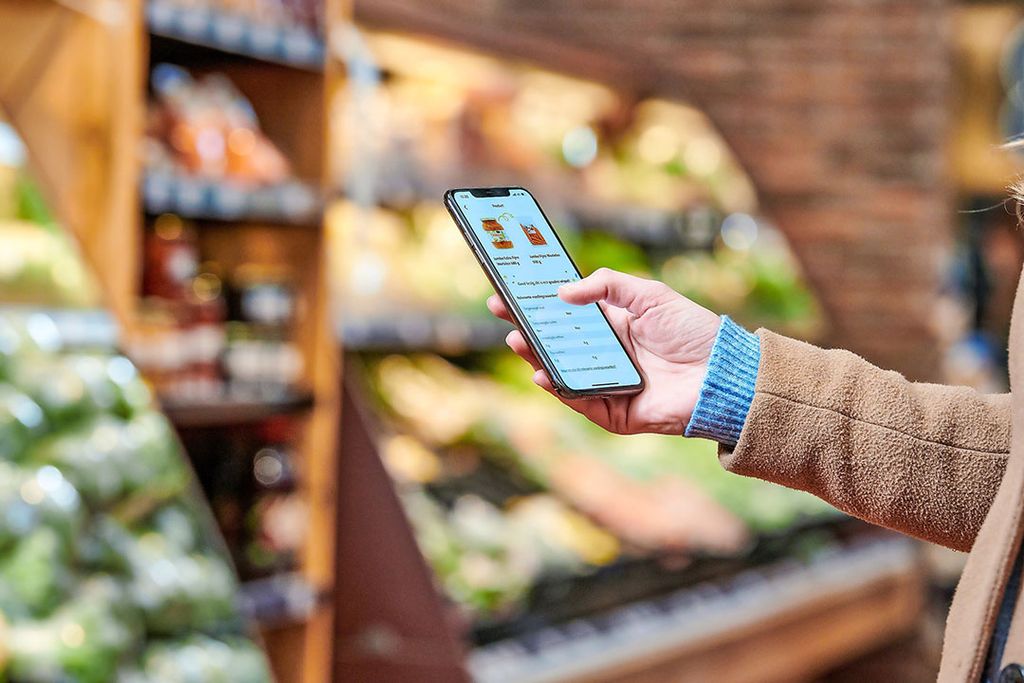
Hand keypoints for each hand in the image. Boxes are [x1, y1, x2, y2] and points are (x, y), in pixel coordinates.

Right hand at [488, 268, 721, 435]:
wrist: (724, 373)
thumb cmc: (692, 331)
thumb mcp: (649, 295)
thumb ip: (607, 287)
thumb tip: (563, 293)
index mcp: (613, 328)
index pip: (567, 317)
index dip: (539, 306)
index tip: (512, 293)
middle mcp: (606, 358)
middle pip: (558, 346)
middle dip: (529, 330)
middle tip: (504, 315)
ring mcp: (608, 386)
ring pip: (563, 373)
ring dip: (536, 358)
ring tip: (517, 340)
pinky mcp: (615, 413)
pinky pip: (580, 401)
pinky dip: (560, 389)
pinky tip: (543, 373)